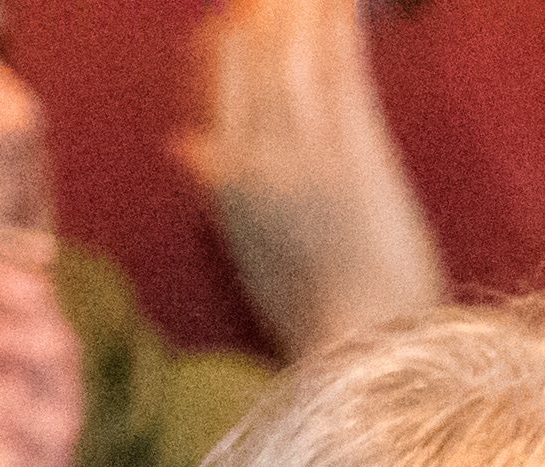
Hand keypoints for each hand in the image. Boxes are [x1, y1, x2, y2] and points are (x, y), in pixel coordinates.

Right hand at [178, 0, 448, 359]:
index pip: (213, 83)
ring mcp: (302, 156)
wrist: (357, 354)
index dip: (228, 39)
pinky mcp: (353, 159)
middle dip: (264, 10)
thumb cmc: (318, 317)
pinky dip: (337, 28)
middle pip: (246, 57)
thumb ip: (220, 193)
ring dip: (302, 8)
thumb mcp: (249, 255)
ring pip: (289, 55)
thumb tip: (187, 147)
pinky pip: (337, 72)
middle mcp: (252, 159)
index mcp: (224, 179)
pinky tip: (345, 4)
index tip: (243, 17)